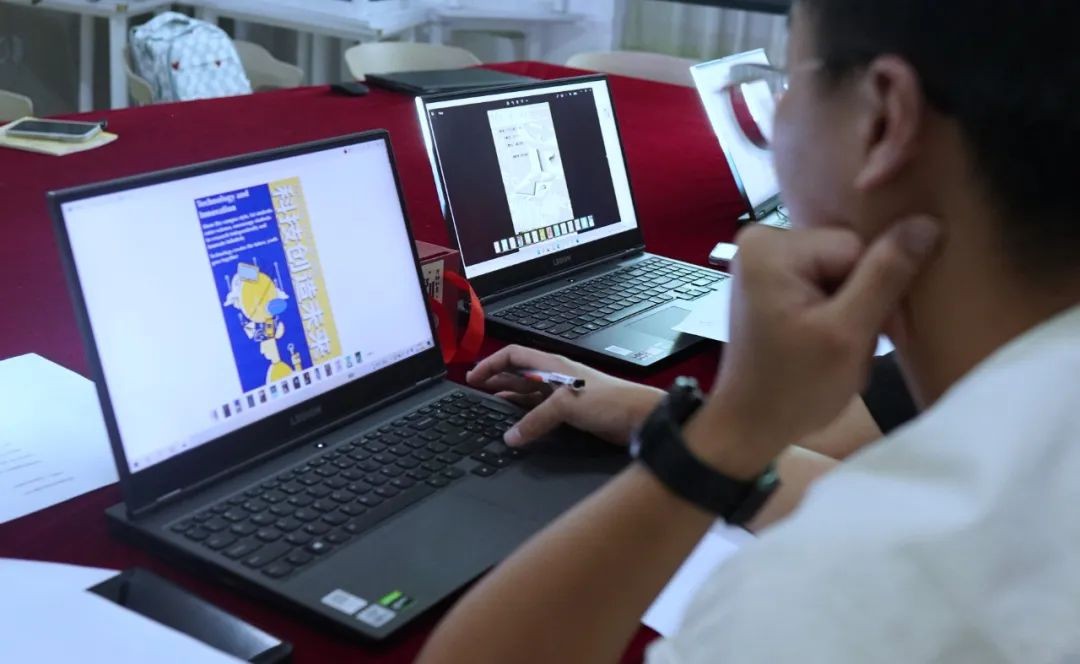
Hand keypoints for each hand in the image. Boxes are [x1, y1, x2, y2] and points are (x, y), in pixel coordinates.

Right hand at [466, 345, 663, 446]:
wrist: (640, 418)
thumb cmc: (610, 400)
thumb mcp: (566, 405)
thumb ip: (536, 420)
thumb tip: (511, 436)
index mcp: (553, 364)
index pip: (514, 355)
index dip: (492, 363)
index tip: (473, 376)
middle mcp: (556, 377)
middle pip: (518, 374)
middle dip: (496, 381)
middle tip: (475, 392)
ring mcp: (563, 395)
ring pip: (528, 394)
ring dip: (508, 399)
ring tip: (488, 406)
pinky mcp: (571, 414)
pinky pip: (540, 413)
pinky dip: (525, 417)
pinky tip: (516, 425)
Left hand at [687, 216, 940, 474]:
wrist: (750, 426)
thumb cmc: (794, 388)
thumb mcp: (848, 333)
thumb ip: (887, 275)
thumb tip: (927, 222)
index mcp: (771, 245)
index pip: (857, 247)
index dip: (878, 289)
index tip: (881, 333)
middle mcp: (763, 240)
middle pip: (849, 255)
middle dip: (864, 300)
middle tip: (856, 345)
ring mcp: (765, 260)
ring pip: (843, 271)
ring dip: (853, 309)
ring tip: (840, 346)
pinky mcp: (772, 280)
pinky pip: (824, 282)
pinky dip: (836, 312)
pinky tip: (827, 340)